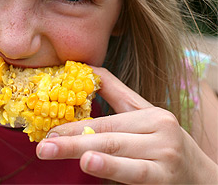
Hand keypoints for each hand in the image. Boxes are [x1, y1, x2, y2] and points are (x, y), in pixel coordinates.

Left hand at [36, 67, 217, 182]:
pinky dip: (110, 166)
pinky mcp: (165, 176)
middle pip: (105, 131)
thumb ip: (116, 95)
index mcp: (150, 114)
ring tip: (54, 147)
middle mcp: (160, 129)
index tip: (47, 130)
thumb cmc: (165, 148)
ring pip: (115, 148)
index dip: (73, 123)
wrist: (203, 179)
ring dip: (81, 148)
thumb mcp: (144, 120)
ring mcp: (164, 153)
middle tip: (42, 145)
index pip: (104, 116)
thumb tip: (84, 69)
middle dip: (69, 137)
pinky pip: (133, 171)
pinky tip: (89, 162)